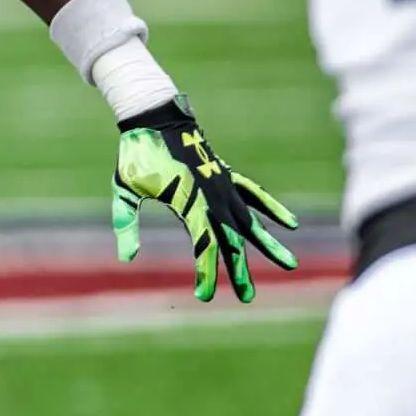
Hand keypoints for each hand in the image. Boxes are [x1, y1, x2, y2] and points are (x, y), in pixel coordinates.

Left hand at [111, 100, 298, 302]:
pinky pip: (253, 194)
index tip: (205, 296)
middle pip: (231, 240)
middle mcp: (212, 196)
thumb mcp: (125, 190)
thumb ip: (126, 223)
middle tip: (248, 298)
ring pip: (249, 221)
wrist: (155, 117)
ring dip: (267, 245)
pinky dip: (271, 208)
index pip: (204, 245)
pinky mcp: (224, 175)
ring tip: (289, 264)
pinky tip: (289, 223)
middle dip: (239, 271)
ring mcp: (222, 184)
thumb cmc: (137, 154)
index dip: (206, 272)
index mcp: (189, 202)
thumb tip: (128, 258)